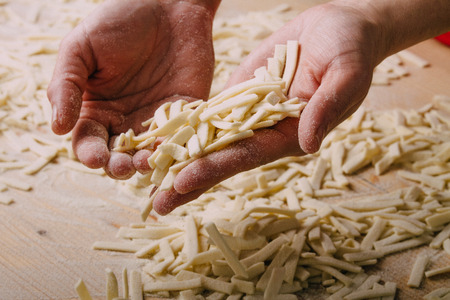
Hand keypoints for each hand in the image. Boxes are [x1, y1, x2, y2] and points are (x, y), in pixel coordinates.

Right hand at [48, 0, 216, 178]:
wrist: (168, 4)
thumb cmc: (118, 21)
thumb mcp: (81, 47)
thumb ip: (65, 85)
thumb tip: (57, 128)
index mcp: (97, 109)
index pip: (89, 142)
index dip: (91, 154)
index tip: (96, 157)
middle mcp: (126, 120)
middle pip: (119, 156)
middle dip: (119, 166)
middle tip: (123, 166)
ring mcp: (157, 119)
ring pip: (150, 153)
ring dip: (148, 163)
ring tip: (147, 161)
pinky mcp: (187, 113)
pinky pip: (183, 137)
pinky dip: (179, 148)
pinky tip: (175, 150)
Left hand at [153, 1, 382, 214]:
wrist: (338, 28)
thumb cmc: (351, 49)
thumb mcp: (346, 73)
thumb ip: (327, 107)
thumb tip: (307, 145)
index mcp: (290, 134)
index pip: (249, 156)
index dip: (217, 169)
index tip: (184, 183)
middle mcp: (265, 130)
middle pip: (222, 158)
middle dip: (190, 179)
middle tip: (155, 203)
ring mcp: (249, 113)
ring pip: (210, 139)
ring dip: (179, 157)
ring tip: (144, 175)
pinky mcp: (238, 95)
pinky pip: (209, 112)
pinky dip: (185, 127)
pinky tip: (159, 138)